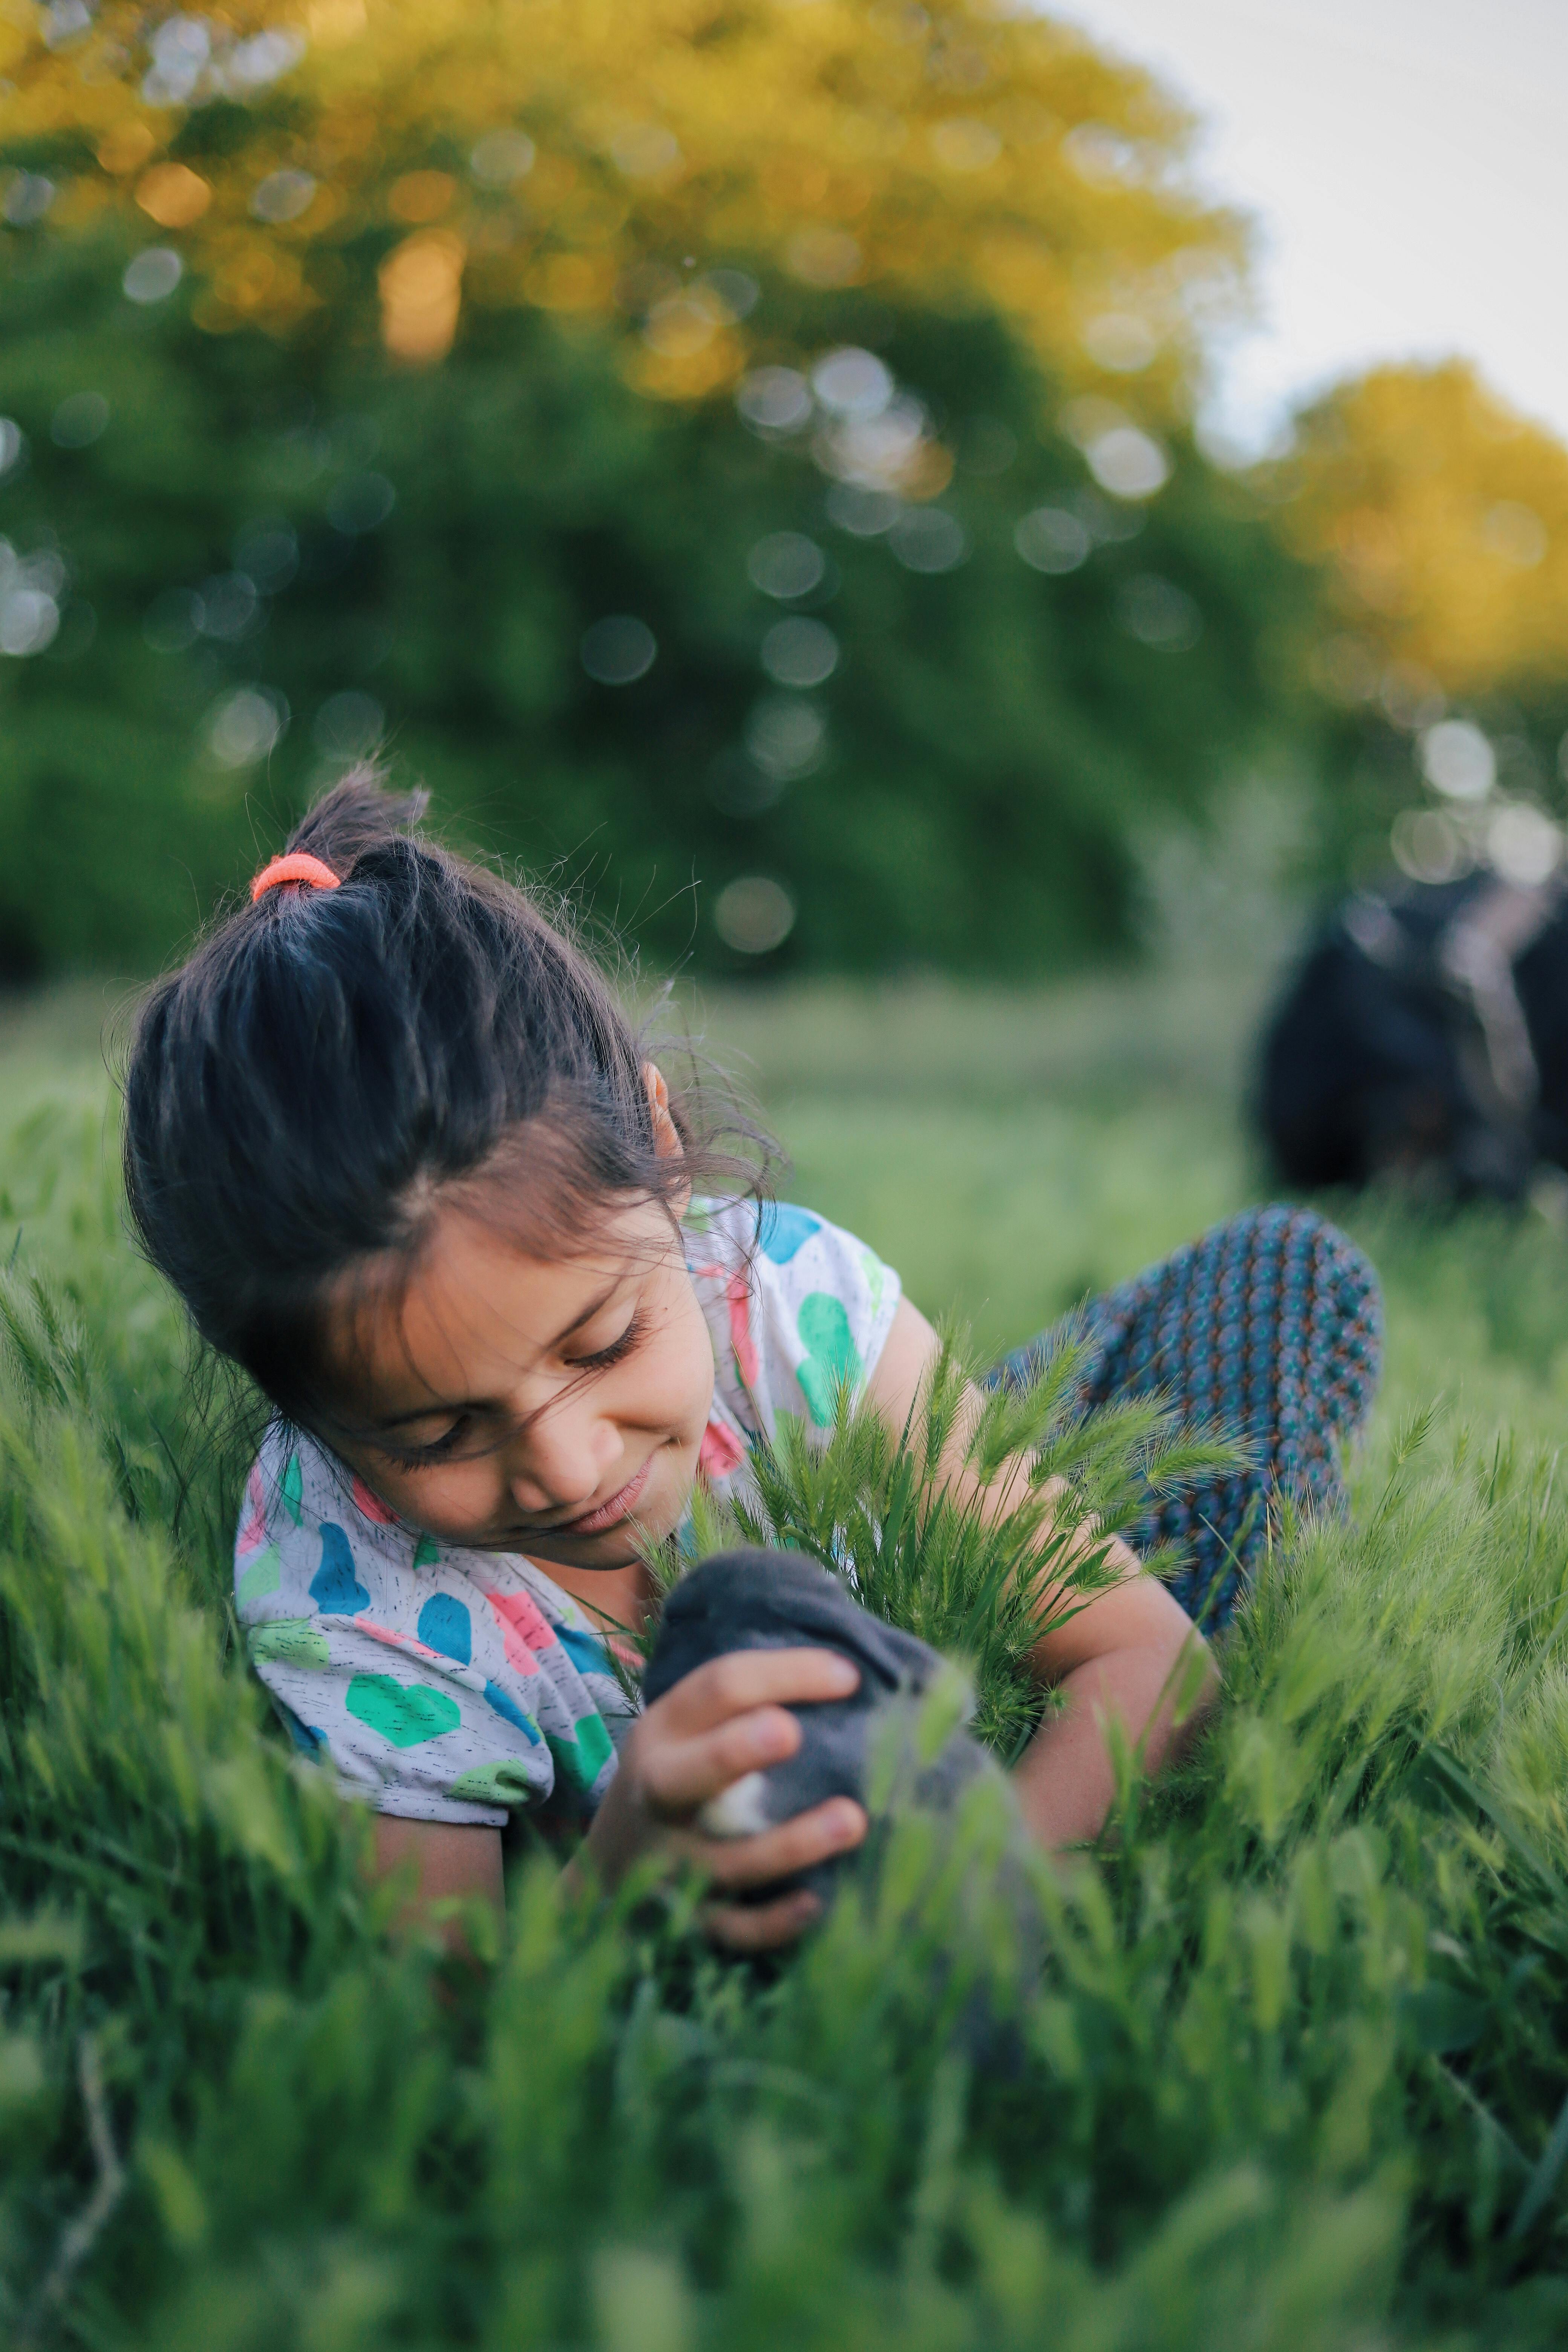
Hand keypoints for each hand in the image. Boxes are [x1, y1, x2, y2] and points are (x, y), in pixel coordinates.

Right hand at [581, 1648, 868, 1949]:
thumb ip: (744, 1704)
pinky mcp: (685, 1921)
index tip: (850, 1676)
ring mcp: (668, 1862)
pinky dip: (772, 1922)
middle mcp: (658, 1794)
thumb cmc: (680, 1774)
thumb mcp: (689, 1727)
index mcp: (665, 1731)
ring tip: (854, 1820)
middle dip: (734, 1751)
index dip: (784, 1675)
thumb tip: (849, 1674)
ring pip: (724, 1859)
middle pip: (687, 1773)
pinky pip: (730, 1928)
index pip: (721, 1687)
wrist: (607, 1866)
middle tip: (792, 1733)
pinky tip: (816, 1903)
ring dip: (789, 1844)